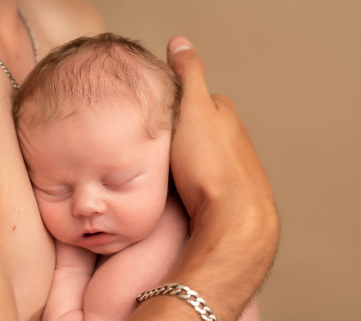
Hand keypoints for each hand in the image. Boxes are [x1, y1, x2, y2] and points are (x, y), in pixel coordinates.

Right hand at [166, 36, 277, 232]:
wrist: (231, 216)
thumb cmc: (209, 163)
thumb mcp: (193, 108)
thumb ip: (187, 75)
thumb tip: (179, 43)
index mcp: (223, 112)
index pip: (191, 96)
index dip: (168, 103)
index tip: (149, 114)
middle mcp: (232, 136)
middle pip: (192, 128)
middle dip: (173, 134)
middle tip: (149, 145)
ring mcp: (230, 165)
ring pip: (195, 155)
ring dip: (179, 160)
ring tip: (158, 169)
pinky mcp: (225, 192)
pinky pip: (197, 179)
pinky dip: (185, 180)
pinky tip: (175, 189)